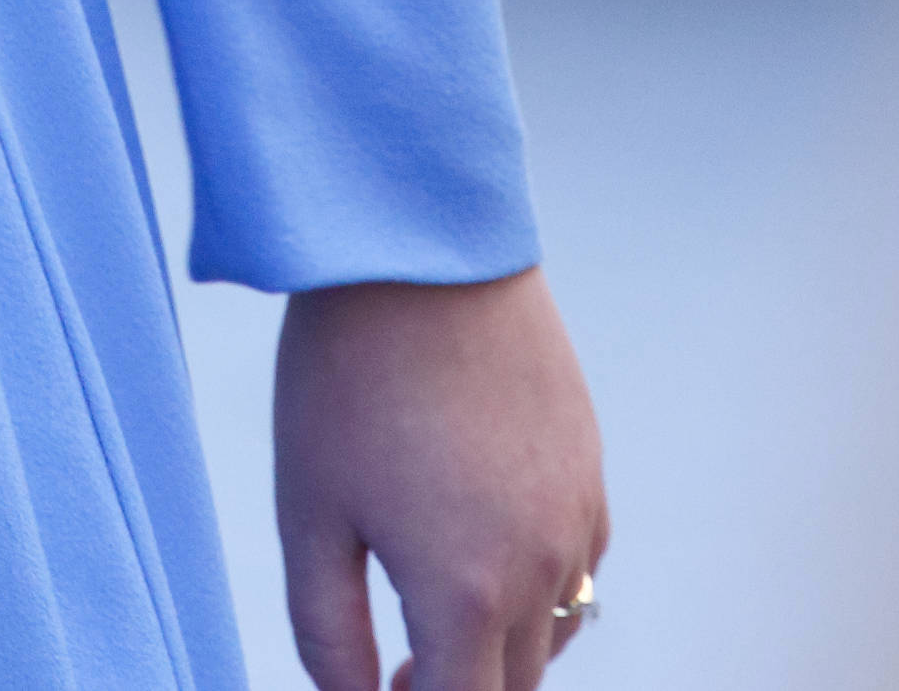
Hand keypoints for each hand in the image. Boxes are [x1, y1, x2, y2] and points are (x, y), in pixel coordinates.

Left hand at [274, 268, 606, 690]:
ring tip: (431, 619)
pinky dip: (537, 591)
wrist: (421, 250)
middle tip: (392, 671)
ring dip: (499, 649)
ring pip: (554, 634)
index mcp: (467, 592)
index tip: (382, 689)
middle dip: (456, 688)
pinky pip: (579, 570)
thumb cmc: (347, 377)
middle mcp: (542, 568)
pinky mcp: (590, 471)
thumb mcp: (308, 514)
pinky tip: (480, 550)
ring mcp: (577, 518)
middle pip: (513, 685)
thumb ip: (328, 632)